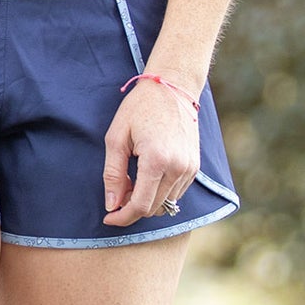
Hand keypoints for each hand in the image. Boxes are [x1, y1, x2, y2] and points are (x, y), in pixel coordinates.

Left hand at [103, 79, 200, 226]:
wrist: (172, 87)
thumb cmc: (139, 108)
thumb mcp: (116, 138)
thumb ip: (113, 174)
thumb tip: (112, 205)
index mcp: (157, 160)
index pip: (140, 206)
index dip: (123, 217)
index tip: (109, 218)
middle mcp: (178, 168)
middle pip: (153, 208)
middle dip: (132, 209)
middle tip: (117, 194)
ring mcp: (190, 168)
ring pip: (166, 204)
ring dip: (146, 201)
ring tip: (131, 181)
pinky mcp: (195, 167)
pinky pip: (176, 193)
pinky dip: (160, 193)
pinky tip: (147, 177)